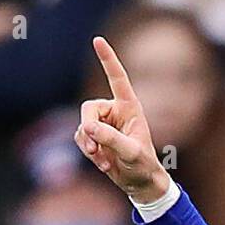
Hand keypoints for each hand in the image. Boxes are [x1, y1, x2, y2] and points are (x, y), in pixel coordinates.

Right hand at [75, 37, 169, 202]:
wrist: (140, 183)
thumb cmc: (143, 166)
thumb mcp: (131, 153)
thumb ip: (111, 139)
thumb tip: (89, 128)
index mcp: (129, 107)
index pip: (117, 78)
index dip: (108, 59)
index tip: (97, 40)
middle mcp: (114, 112)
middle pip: (88, 109)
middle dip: (89, 128)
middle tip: (94, 149)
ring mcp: (103, 124)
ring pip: (82, 126)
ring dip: (89, 145)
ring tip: (104, 161)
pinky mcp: (94, 137)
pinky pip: (81, 138)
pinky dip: (88, 152)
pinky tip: (103, 163)